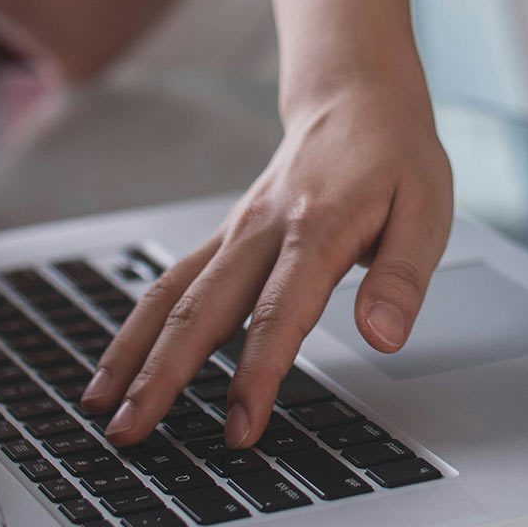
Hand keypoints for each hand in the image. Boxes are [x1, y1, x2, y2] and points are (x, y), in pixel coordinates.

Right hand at [82, 82, 453, 446]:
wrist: (355, 95)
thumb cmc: (394, 156)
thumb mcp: (427, 210)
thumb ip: (402, 277)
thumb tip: (383, 337)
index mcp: (317, 229)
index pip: (279, 314)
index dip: (257, 374)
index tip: (240, 427)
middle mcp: (262, 231)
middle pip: (201, 310)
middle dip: (161, 376)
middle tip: (131, 431)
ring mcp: (236, 233)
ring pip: (170, 295)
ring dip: (132, 353)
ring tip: (99, 406)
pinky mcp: (225, 237)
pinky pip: (172, 282)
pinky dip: (139, 326)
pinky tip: (118, 364)